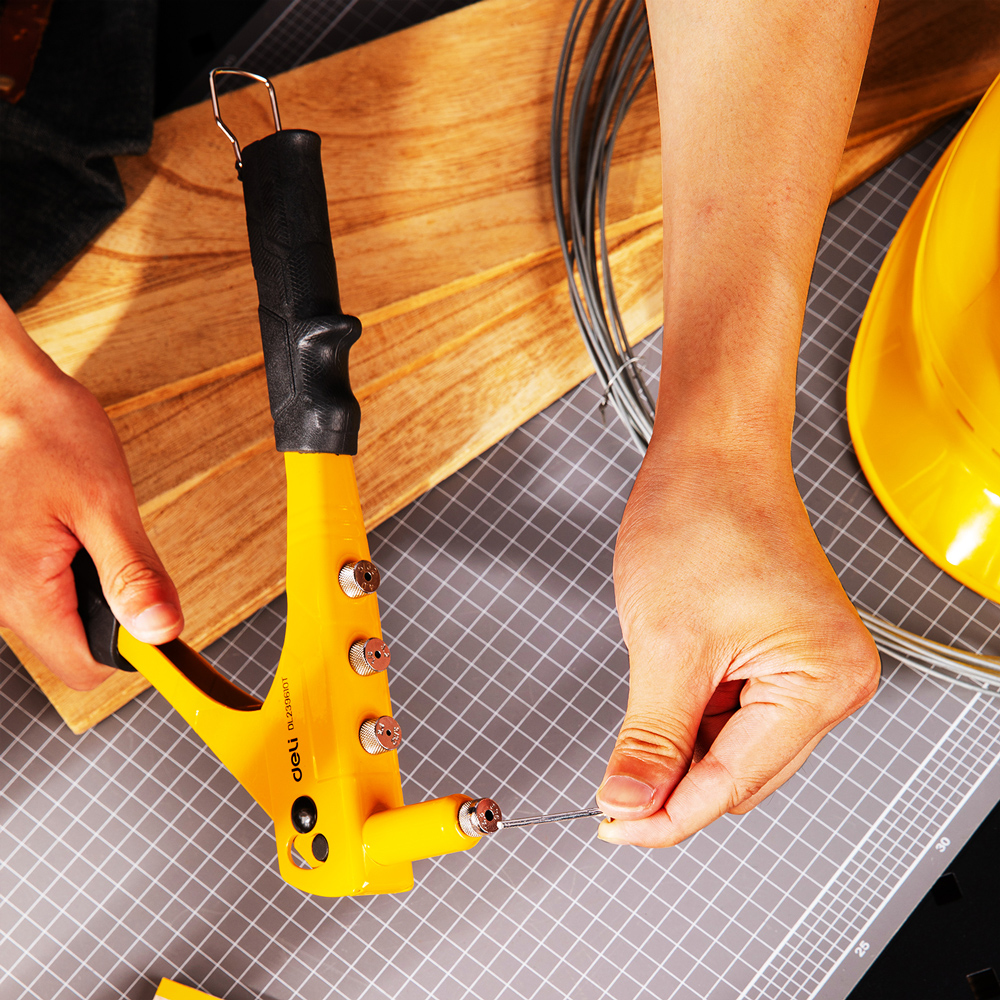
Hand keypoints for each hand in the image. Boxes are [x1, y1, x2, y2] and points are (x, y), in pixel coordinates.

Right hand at [0, 298, 182, 689]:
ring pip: (58, 616)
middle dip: (109, 608)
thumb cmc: (43, 431)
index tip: (158, 614)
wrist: (0, 391)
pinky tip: (65, 526)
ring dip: (87, 584)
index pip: (84, 667)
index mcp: (19, 590)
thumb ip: (134, 573)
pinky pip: (41, 589)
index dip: (131, 649)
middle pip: (71, 643)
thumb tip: (162, 631)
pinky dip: (66, 568)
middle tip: (113, 547)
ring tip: (83, 527)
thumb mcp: (104, 501)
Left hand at [597, 438, 878, 845]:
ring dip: (680, 748)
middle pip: (738, 774)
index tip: (612, 825)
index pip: (732, 783)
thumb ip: (649, 738)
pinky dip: (691, 718)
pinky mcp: (785, 656)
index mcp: (821, 680)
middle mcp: (831, 681)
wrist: (710, 455)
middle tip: (610, 790)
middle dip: (672, 783)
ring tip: (640, 712)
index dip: (665, 815)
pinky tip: (664, 693)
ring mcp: (810, 669)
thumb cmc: (702, 515)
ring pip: (732, 748)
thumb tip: (629, 803)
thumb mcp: (665, 643)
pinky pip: (734, 714)